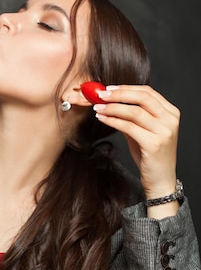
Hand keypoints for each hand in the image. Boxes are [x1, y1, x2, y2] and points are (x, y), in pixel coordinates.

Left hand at [93, 85, 179, 201]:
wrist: (160, 181)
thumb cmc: (151, 157)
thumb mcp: (143, 132)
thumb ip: (132, 117)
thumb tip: (110, 102)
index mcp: (170, 113)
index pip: (148, 92)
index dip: (126, 88)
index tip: (108, 88)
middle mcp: (170, 120)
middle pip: (142, 97)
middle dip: (118, 94)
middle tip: (100, 95)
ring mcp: (164, 131)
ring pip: (134, 111)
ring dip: (112, 107)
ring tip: (98, 108)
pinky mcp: (154, 144)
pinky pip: (129, 127)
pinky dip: (113, 121)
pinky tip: (103, 119)